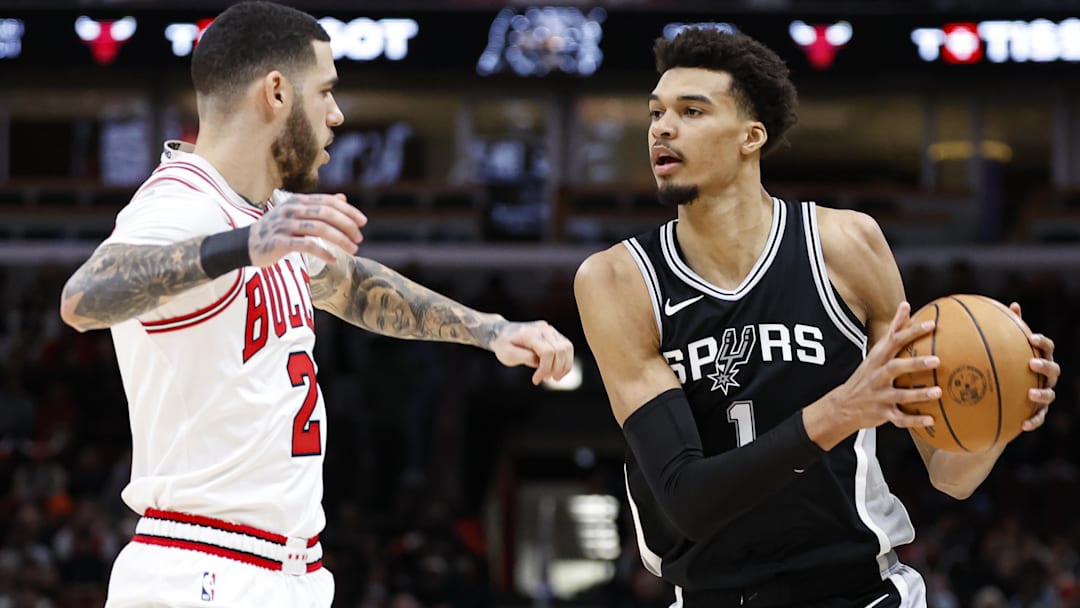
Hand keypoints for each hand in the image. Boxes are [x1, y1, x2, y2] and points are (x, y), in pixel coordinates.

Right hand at [249, 193, 366, 266]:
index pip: (328, 201)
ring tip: (353, 250)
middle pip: (326, 214)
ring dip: (340, 240)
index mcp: (297, 201)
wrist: (248, 244)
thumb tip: (343, 198)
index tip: (363, 222)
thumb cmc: (277, 229)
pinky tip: (334, 259)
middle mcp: (291, 210)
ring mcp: (284, 226)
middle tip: (359, 238)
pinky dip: (323, 252)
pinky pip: (306, 245)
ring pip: (319, 229)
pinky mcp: (279, 242)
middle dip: (347, 226)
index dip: (348, 211)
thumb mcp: (297, 212)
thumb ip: (319, 205)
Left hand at [491, 321, 573, 384]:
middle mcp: (543, 329)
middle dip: (556, 369)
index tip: (536, 380)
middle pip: (560, 350)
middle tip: (545, 379)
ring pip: (567, 348)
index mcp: (531, 334)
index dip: (545, 369)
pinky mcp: (554, 333)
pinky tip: (558, 371)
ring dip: (564, 366)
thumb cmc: (504, 345)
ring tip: (555, 377)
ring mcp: (550, 329)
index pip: (548, 352)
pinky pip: (567, 347)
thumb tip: (540, 362)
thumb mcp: (508, 355)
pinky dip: (566, 360)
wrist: (502, 333)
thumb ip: (524, 358)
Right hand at [828, 302, 940, 432]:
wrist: (842, 406)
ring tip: (938, 392)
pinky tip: (931, 420)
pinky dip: (915, 420)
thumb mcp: (876, 352)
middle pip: (896, 367)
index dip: (912, 332)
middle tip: (936, 359)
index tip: (931, 325)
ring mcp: (880, 396)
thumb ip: (892, 330)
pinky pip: (900, 418)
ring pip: (901, 394)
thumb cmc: (866, 376)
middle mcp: (878, 376)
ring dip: (919, 394)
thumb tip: (905, 305)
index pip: (895, 341)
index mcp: (878, 360)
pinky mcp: (883, 413)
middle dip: (915, 364)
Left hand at [1009, 302, 1058, 431]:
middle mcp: (1045, 377)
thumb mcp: (1004, 350)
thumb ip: (1009, 330)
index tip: (1031, 338)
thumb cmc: (1005, 368)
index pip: (1046, 348)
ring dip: (1042, 394)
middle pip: (1053, 370)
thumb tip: (1013, 305)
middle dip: (1045, 366)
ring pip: (1050, 394)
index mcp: (1039, 359)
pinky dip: (1034, 421)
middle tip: (1032, 363)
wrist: (1004, 400)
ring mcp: (1044, 395)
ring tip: (1030, 393)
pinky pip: (1039, 418)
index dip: (1042, 342)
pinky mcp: (1037, 412)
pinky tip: (1023, 425)